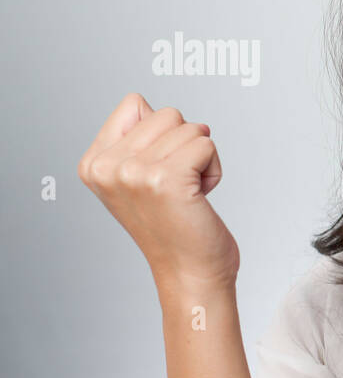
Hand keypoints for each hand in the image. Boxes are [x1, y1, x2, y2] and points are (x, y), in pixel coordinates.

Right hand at [78, 93, 238, 289]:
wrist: (190, 273)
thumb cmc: (174, 226)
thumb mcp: (138, 178)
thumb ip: (137, 139)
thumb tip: (158, 110)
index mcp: (93, 163)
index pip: (136, 104)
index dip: (161, 134)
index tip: (158, 173)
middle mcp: (107, 167)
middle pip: (167, 113)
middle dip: (184, 146)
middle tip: (177, 187)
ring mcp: (134, 172)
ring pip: (191, 128)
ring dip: (201, 160)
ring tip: (187, 194)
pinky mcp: (166, 179)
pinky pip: (207, 144)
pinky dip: (214, 170)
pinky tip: (200, 197)